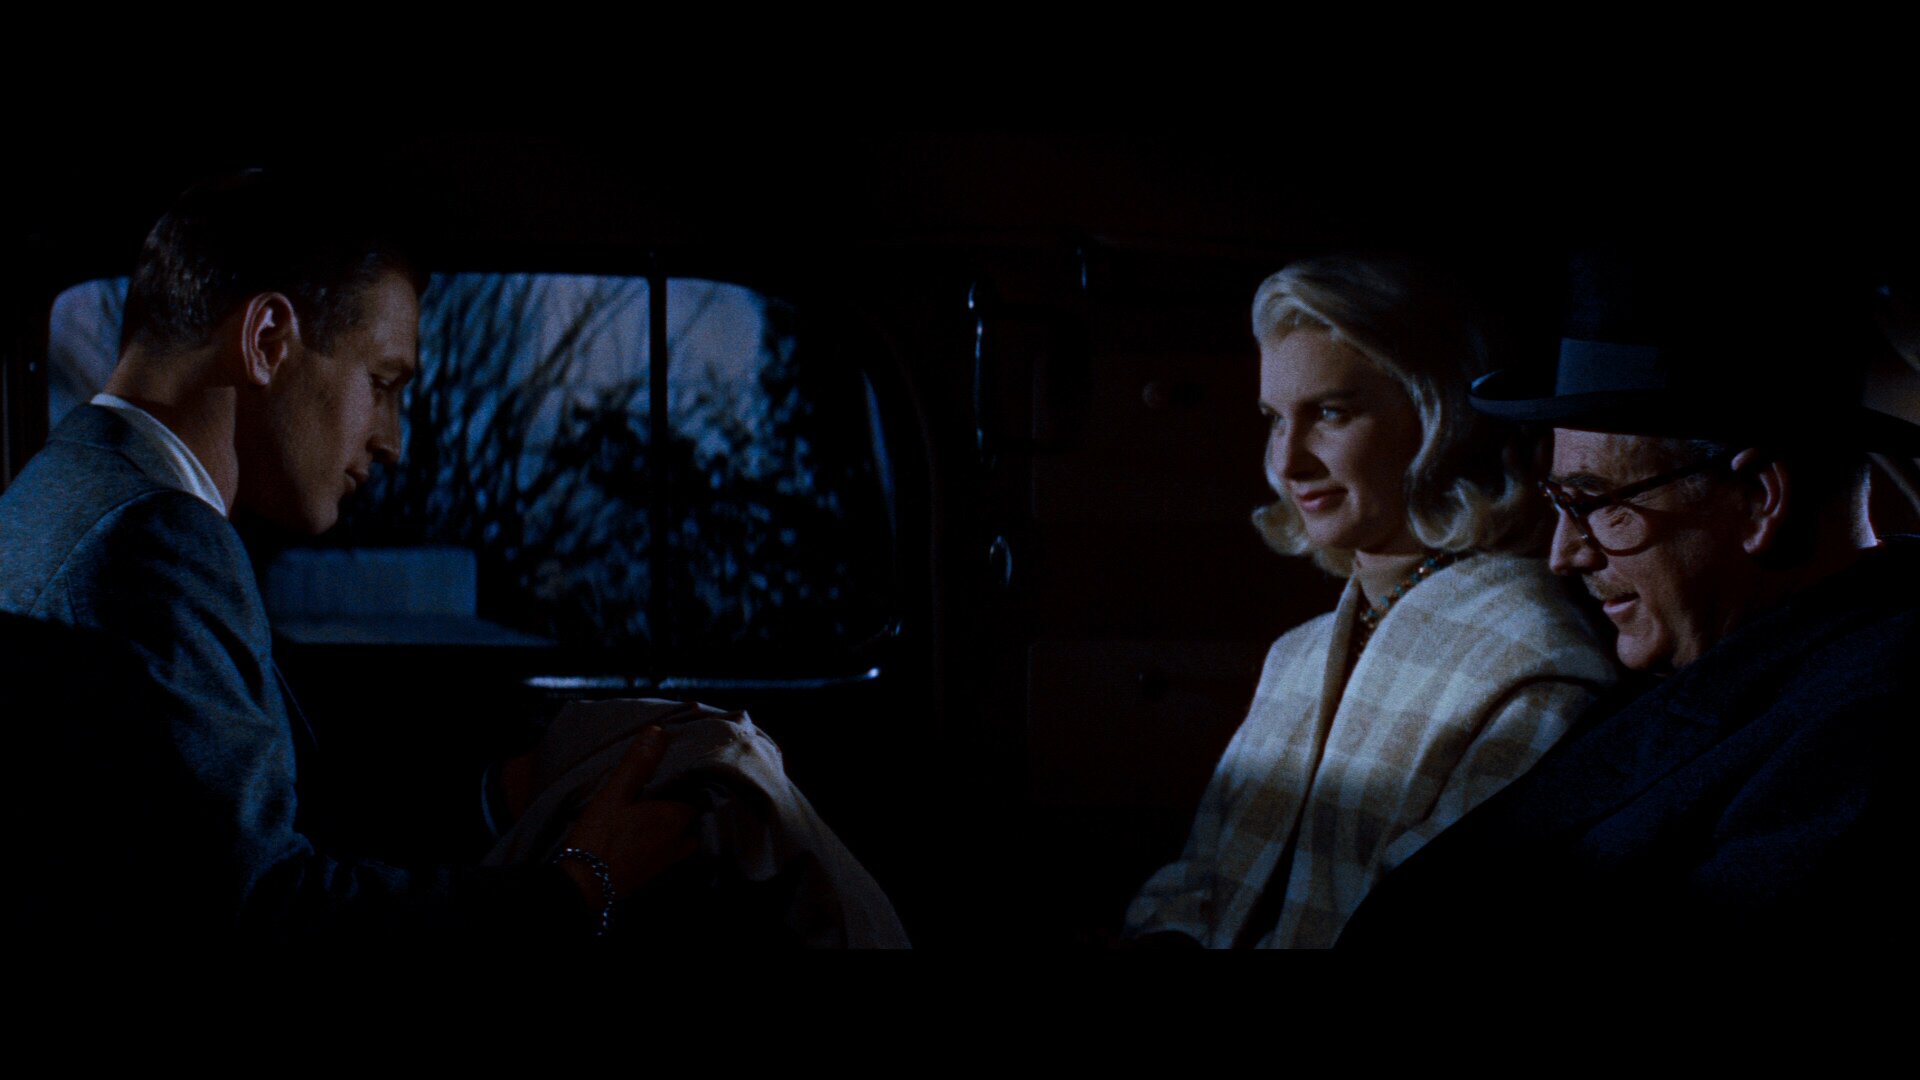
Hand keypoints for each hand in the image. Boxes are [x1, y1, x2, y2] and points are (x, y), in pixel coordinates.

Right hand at [557, 726, 699, 904]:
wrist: (584, 887)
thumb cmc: (600, 837)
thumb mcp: (615, 795)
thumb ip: (639, 764)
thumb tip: (659, 733)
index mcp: (677, 817)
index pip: (704, 792)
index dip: (702, 778)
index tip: (697, 763)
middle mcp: (683, 839)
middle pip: (702, 814)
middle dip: (697, 798)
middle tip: (686, 780)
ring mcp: (672, 858)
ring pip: (693, 832)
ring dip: (688, 817)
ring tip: (676, 799)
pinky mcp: (659, 870)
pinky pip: (680, 847)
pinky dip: (678, 834)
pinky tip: (662, 825)